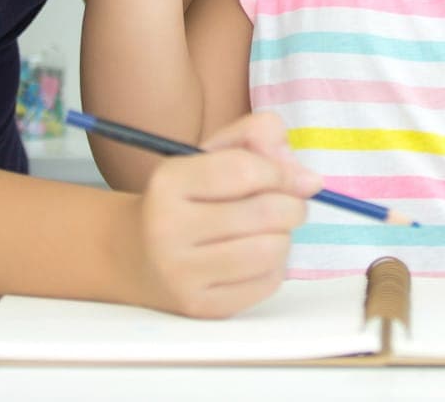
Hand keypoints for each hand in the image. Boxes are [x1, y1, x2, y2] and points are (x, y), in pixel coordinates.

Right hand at [118, 113, 321, 318]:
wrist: (136, 255)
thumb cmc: (187, 197)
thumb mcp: (211, 153)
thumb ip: (257, 137)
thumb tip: (308, 179)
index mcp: (168, 182)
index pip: (245, 170)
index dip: (280, 171)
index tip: (285, 175)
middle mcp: (168, 229)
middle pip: (266, 212)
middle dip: (292, 205)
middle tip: (287, 204)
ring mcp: (182, 274)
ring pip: (271, 250)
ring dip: (283, 237)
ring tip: (269, 231)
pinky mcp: (201, 306)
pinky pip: (267, 283)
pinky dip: (274, 266)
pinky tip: (255, 257)